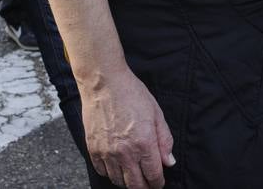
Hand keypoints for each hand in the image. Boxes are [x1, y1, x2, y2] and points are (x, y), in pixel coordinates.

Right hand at [81, 68, 174, 187]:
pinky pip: (102, 171)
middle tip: (147, 183)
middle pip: (135, 185)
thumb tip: (169, 161)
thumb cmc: (131, 93)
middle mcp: (125, 152)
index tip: (159, 182)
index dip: (158, 183)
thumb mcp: (156, 113)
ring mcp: (107, 152)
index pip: (153, 175)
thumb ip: (164, 140)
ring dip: (127, 182)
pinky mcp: (93, 149)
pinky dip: (110, 173)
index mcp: (144, 144)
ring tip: (132, 175)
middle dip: (144, 187)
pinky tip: (116, 166)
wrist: (104, 83)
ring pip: (118, 181)